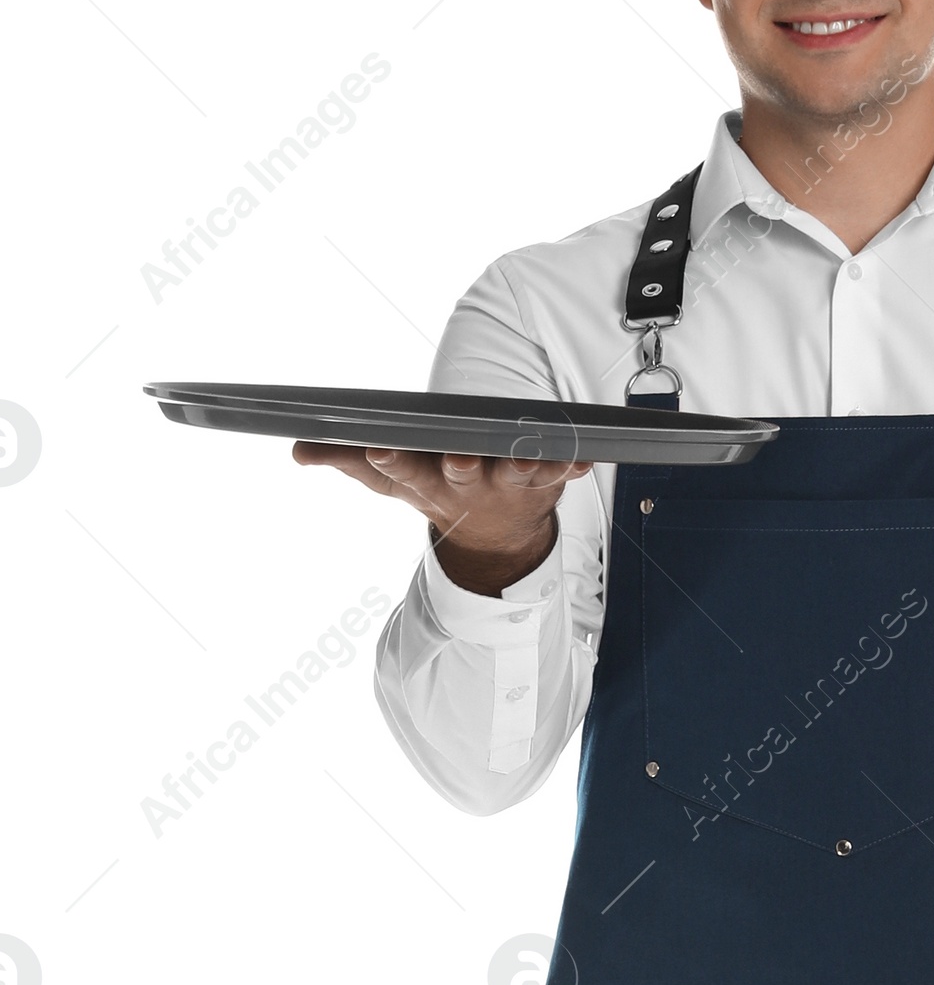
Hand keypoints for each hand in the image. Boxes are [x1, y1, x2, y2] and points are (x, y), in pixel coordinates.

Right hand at [291, 442, 591, 592]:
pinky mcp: (542, 483)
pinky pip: (561, 473)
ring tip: (528, 454)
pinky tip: (585, 457)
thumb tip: (297, 450)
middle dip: (458, 465)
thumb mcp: (390, 482)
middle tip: (456, 456)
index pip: (400, 471)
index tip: (378, 447)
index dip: (389, 460)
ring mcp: (505, 486)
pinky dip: (573, 466)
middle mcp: (465, 487)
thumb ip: (345, 460)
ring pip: (513, 473)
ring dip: (521, 465)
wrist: (496, 537)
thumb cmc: (437, 491)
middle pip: (459, 474)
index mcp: (426, 483)